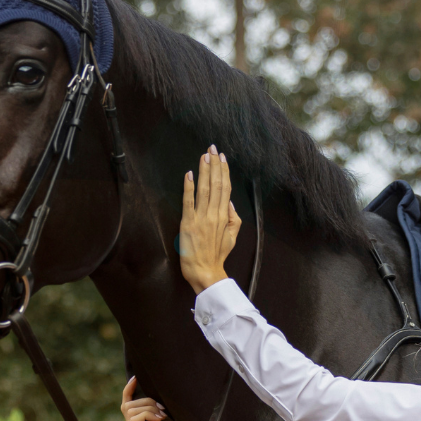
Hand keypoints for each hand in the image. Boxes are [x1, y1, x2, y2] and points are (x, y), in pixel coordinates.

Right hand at [121, 376, 197, 420]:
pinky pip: (134, 419)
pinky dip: (147, 415)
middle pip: (129, 405)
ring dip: (149, 408)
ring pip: (132, 410)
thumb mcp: (162, 416)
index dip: (129, 390)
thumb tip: (145, 391)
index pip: (127, 405)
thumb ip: (152, 407)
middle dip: (146, 402)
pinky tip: (159, 419)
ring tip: (162, 415)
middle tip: (162, 408)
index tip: (135, 378)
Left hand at [180, 144, 240, 294]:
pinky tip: (189, 174)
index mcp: (224, 217)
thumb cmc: (217, 255)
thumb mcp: (232, 237)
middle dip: (214, 165)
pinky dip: (189, 187)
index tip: (222, 157)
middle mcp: (214, 214)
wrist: (205, 272)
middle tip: (212, 148)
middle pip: (216, 184)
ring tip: (204, 156)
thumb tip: (230, 202)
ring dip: (204, 171)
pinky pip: (188, 202)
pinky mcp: (187, 224)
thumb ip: (233, 219)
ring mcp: (201, 218)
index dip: (224, 171)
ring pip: (204, 190)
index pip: (225, 188)